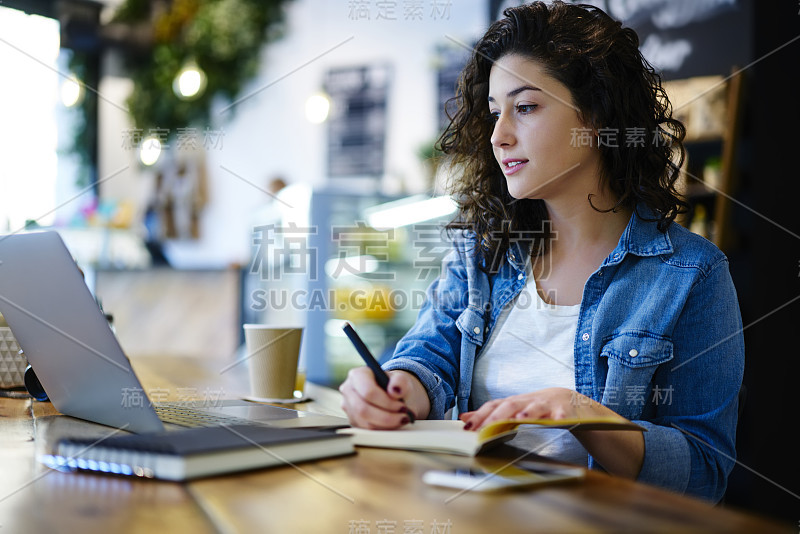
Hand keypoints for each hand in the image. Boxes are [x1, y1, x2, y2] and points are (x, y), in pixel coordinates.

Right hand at [339, 368, 426, 428]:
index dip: (386, 402)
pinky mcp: (353, 420)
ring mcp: (348, 407)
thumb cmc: (394, 385)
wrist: (393, 393)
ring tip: (401, 419)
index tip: (402, 406)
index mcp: (357, 375)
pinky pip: (366, 430)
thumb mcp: (402, 379)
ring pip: (365, 422)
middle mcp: (348, 390)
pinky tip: (393, 423)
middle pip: (363, 409)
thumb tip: (395, 390)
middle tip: (403, 416)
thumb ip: (400, 381)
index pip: (368, 392)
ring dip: (386, 424)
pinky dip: (383, 429)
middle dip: (386, 416)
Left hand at [459, 387, 587, 429]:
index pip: (494, 406)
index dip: (480, 416)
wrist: (569, 400)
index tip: (467, 427)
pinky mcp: (565, 411)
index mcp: (514, 403)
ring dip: (527, 412)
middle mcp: (528, 402)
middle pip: (511, 405)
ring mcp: (546, 405)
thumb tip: (464, 418)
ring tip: (519, 419)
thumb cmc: (536, 407)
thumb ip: (489, 414)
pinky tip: (557, 422)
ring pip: (535, 407)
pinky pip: (562, 414)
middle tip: (485, 428)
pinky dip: (559, 417)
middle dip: (497, 417)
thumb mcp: (512, 409)